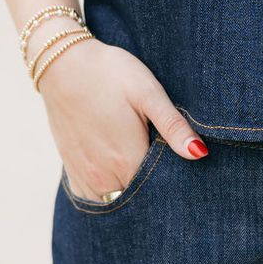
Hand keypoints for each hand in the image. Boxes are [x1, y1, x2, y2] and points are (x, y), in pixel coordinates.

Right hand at [34, 34, 208, 200]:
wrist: (63, 63)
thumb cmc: (110, 73)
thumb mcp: (148, 93)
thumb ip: (173, 126)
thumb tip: (200, 153)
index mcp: (128, 159)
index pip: (160, 188)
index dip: (175, 179)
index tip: (181, 164)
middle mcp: (105, 176)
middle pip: (139, 197)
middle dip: (154, 188)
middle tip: (160, 158)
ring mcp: (86, 175)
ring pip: (116, 200)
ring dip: (129, 191)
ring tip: (140, 165)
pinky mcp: (72, 169)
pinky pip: (92, 198)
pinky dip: (106, 192)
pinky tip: (117, 174)